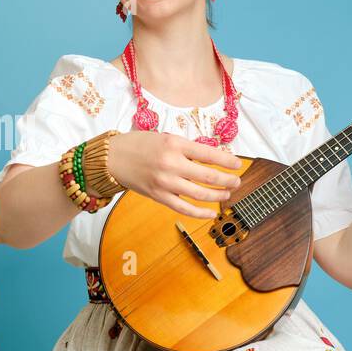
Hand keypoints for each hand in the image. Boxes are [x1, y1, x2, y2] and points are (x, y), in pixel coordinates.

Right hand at [106, 131, 242, 219]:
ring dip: (218, 195)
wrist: (112, 158)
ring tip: (227, 193)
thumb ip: (187, 149)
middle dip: (228, 180)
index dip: (228, 161)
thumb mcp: (166, 138)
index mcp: (175, 144)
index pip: (209, 154)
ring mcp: (165, 182)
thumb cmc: (139, 145)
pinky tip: (212, 212)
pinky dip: (201, 213)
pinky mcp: (159, 196)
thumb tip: (213, 159)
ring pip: (200, 194)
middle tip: (237, 181)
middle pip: (208, 175)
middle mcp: (171, 163)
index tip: (238, 164)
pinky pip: (184, 208)